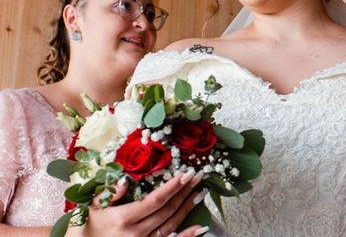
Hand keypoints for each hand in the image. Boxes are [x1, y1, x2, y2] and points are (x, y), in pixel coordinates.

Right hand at [67, 171, 208, 236]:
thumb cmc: (88, 224)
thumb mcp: (93, 205)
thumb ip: (110, 192)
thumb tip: (126, 180)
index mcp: (123, 218)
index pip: (156, 200)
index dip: (173, 186)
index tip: (187, 174)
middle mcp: (135, 233)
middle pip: (167, 210)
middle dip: (184, 192)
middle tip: (198, 177)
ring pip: (171, 225)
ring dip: (187, 209)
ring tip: (200, 194)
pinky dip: (186, 236)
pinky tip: (199, 227)